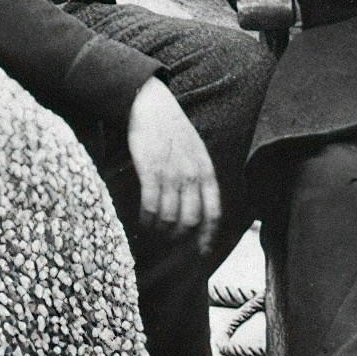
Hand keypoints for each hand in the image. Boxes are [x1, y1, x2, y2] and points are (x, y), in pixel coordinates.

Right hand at [125, 79, 221, 251]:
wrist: (149, 105)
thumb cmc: (171, 128)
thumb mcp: (195, 150)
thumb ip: (199, 175)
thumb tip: (197, 203)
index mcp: (206, 170)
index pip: (213, 211)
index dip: (208, 235)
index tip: (202, 251)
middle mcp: (192, 174)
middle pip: (190, 220)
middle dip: (179, 237)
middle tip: (169, 241)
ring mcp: (171, 173)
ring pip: (169, 217)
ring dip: (161, 229)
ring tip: (154, 230)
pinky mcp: (150, 171)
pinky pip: (151, 205)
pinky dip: (146, 219)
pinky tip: (143, 221)